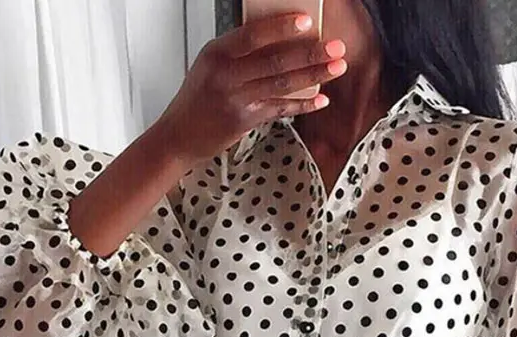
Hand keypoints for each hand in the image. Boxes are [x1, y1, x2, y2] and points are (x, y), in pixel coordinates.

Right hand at [157, 13, 346, 165]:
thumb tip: (281, 39)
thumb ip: (240, 53)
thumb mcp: (210, 66)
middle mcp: (226, 75)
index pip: (253, 34)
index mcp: (217, 53)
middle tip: (337, 47)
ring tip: (337, 67)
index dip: (282, 27)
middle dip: (311, 53)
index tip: (307, 21)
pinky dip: (303, 104)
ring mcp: (237, 100)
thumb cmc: (197, 99)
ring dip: (314, 76)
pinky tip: (321, 99)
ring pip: (282, 84)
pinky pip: (280, 109)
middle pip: (276, 60)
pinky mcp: (245, 121)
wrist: (178, 136)